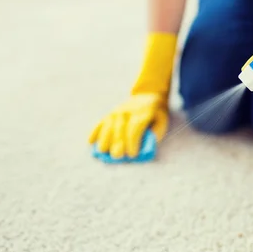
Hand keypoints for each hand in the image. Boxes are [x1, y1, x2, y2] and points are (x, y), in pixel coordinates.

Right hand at [88, 32, 176, 158]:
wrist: (147, 95)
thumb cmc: (156, 114)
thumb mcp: (162, 121)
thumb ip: (155, 134)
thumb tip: (144, 147)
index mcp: (143, 113)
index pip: (135, 128)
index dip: (132, 142)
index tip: (132, 154)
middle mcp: (128, 111)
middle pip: (120, 128)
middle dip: (117, 143)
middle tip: (117, 156)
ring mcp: (117, 111)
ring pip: (108, 125)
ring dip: (104, 139)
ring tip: (102, 151)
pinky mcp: (110, 113)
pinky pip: (100, 122)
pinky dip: (95, 131)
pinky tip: (90, 141)